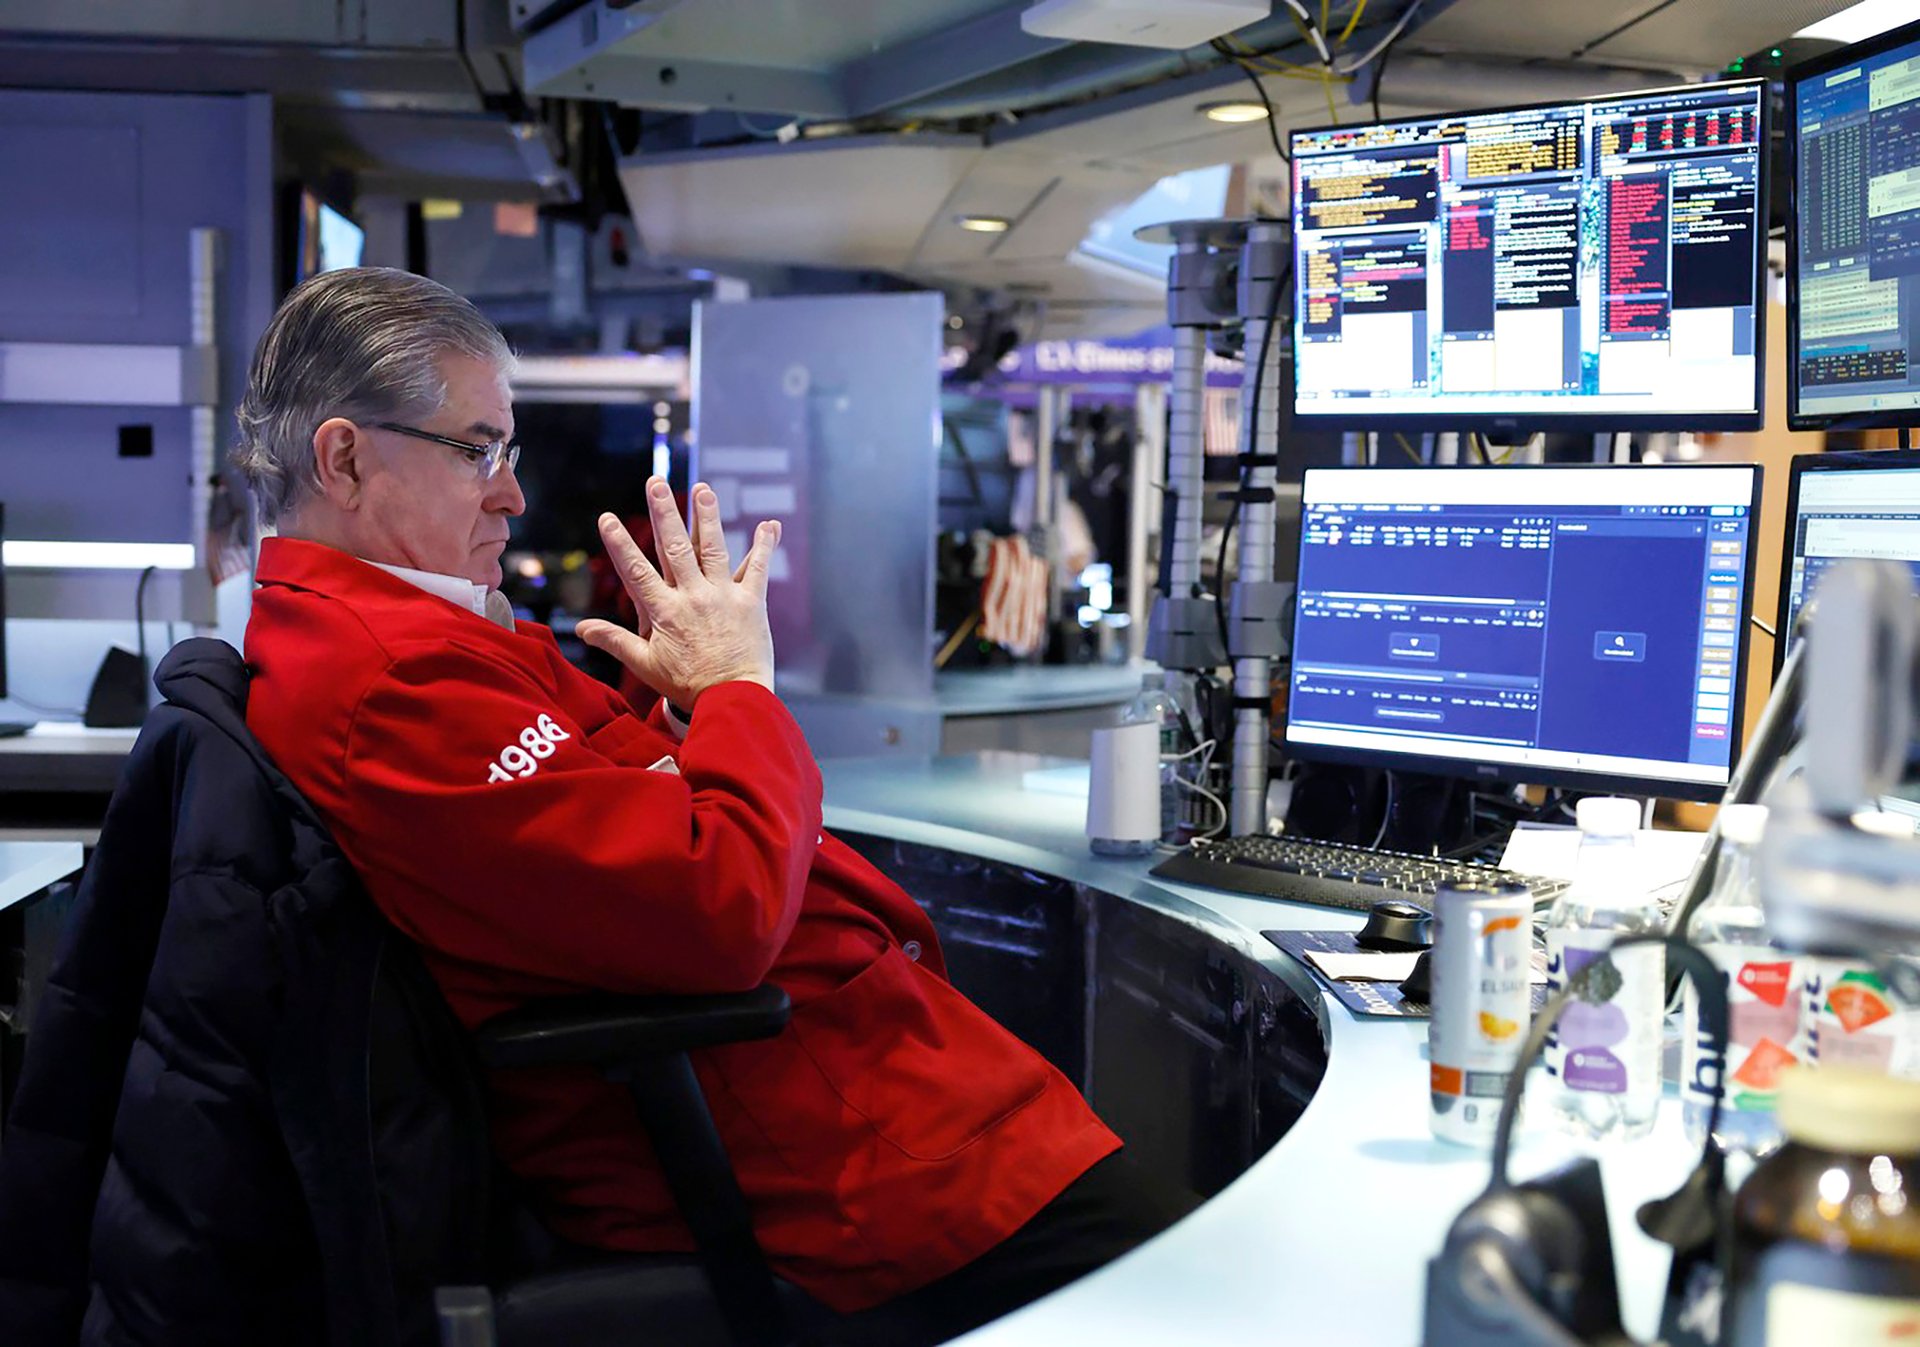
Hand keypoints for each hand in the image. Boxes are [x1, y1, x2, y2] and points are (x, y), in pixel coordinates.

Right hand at [577, 477, 780, 706]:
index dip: (620, 544)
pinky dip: (764, 545)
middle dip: (663, 513)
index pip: (636, 571)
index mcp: (665, 612)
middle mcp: (693, 597)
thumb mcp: (646, 666)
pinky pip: (758, 569)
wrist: (734, 700)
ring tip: (702, 488)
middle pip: (674, 547)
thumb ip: (615, 641)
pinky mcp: (752, 603)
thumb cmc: (688, 685)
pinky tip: (769, 524)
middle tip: (655, 483)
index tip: (607, 518)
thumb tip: (582, 627)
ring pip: (713, 548)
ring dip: (707, 516)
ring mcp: (724, 597)